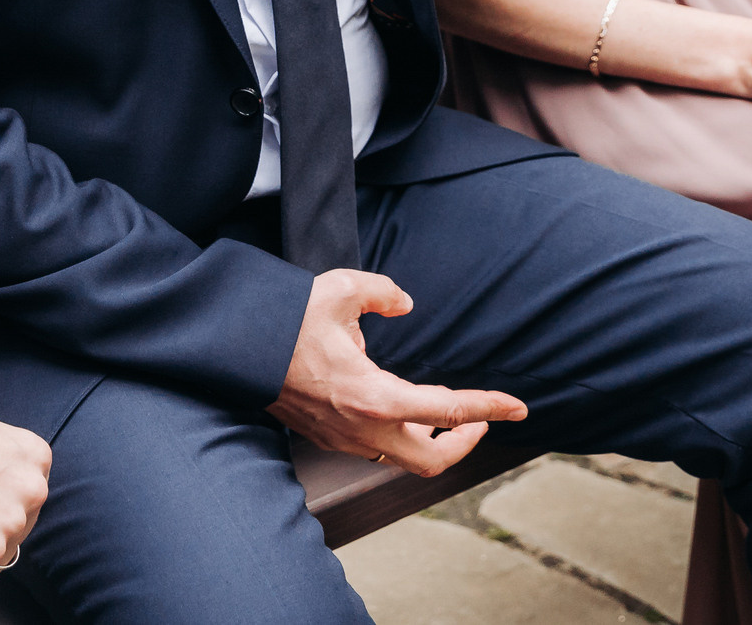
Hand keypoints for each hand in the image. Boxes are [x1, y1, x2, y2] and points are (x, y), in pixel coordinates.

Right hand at [269, 270, 526, 475]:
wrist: (233, 347)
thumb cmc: (284, 321)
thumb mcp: (339, 290)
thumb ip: (381, 293)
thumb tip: (403, 302)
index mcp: (375, 397)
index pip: (449, 411)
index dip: (489, 408)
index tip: (518, 408)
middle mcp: (363, 429)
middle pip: (432, 460)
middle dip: (463, 442)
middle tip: (481, 419)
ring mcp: (343, 439)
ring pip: (403, 459)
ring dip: (430, 440)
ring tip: (442, 412)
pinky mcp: (327, 436)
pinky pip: (377, 450)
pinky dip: (401, 435)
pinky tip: (399, 408)